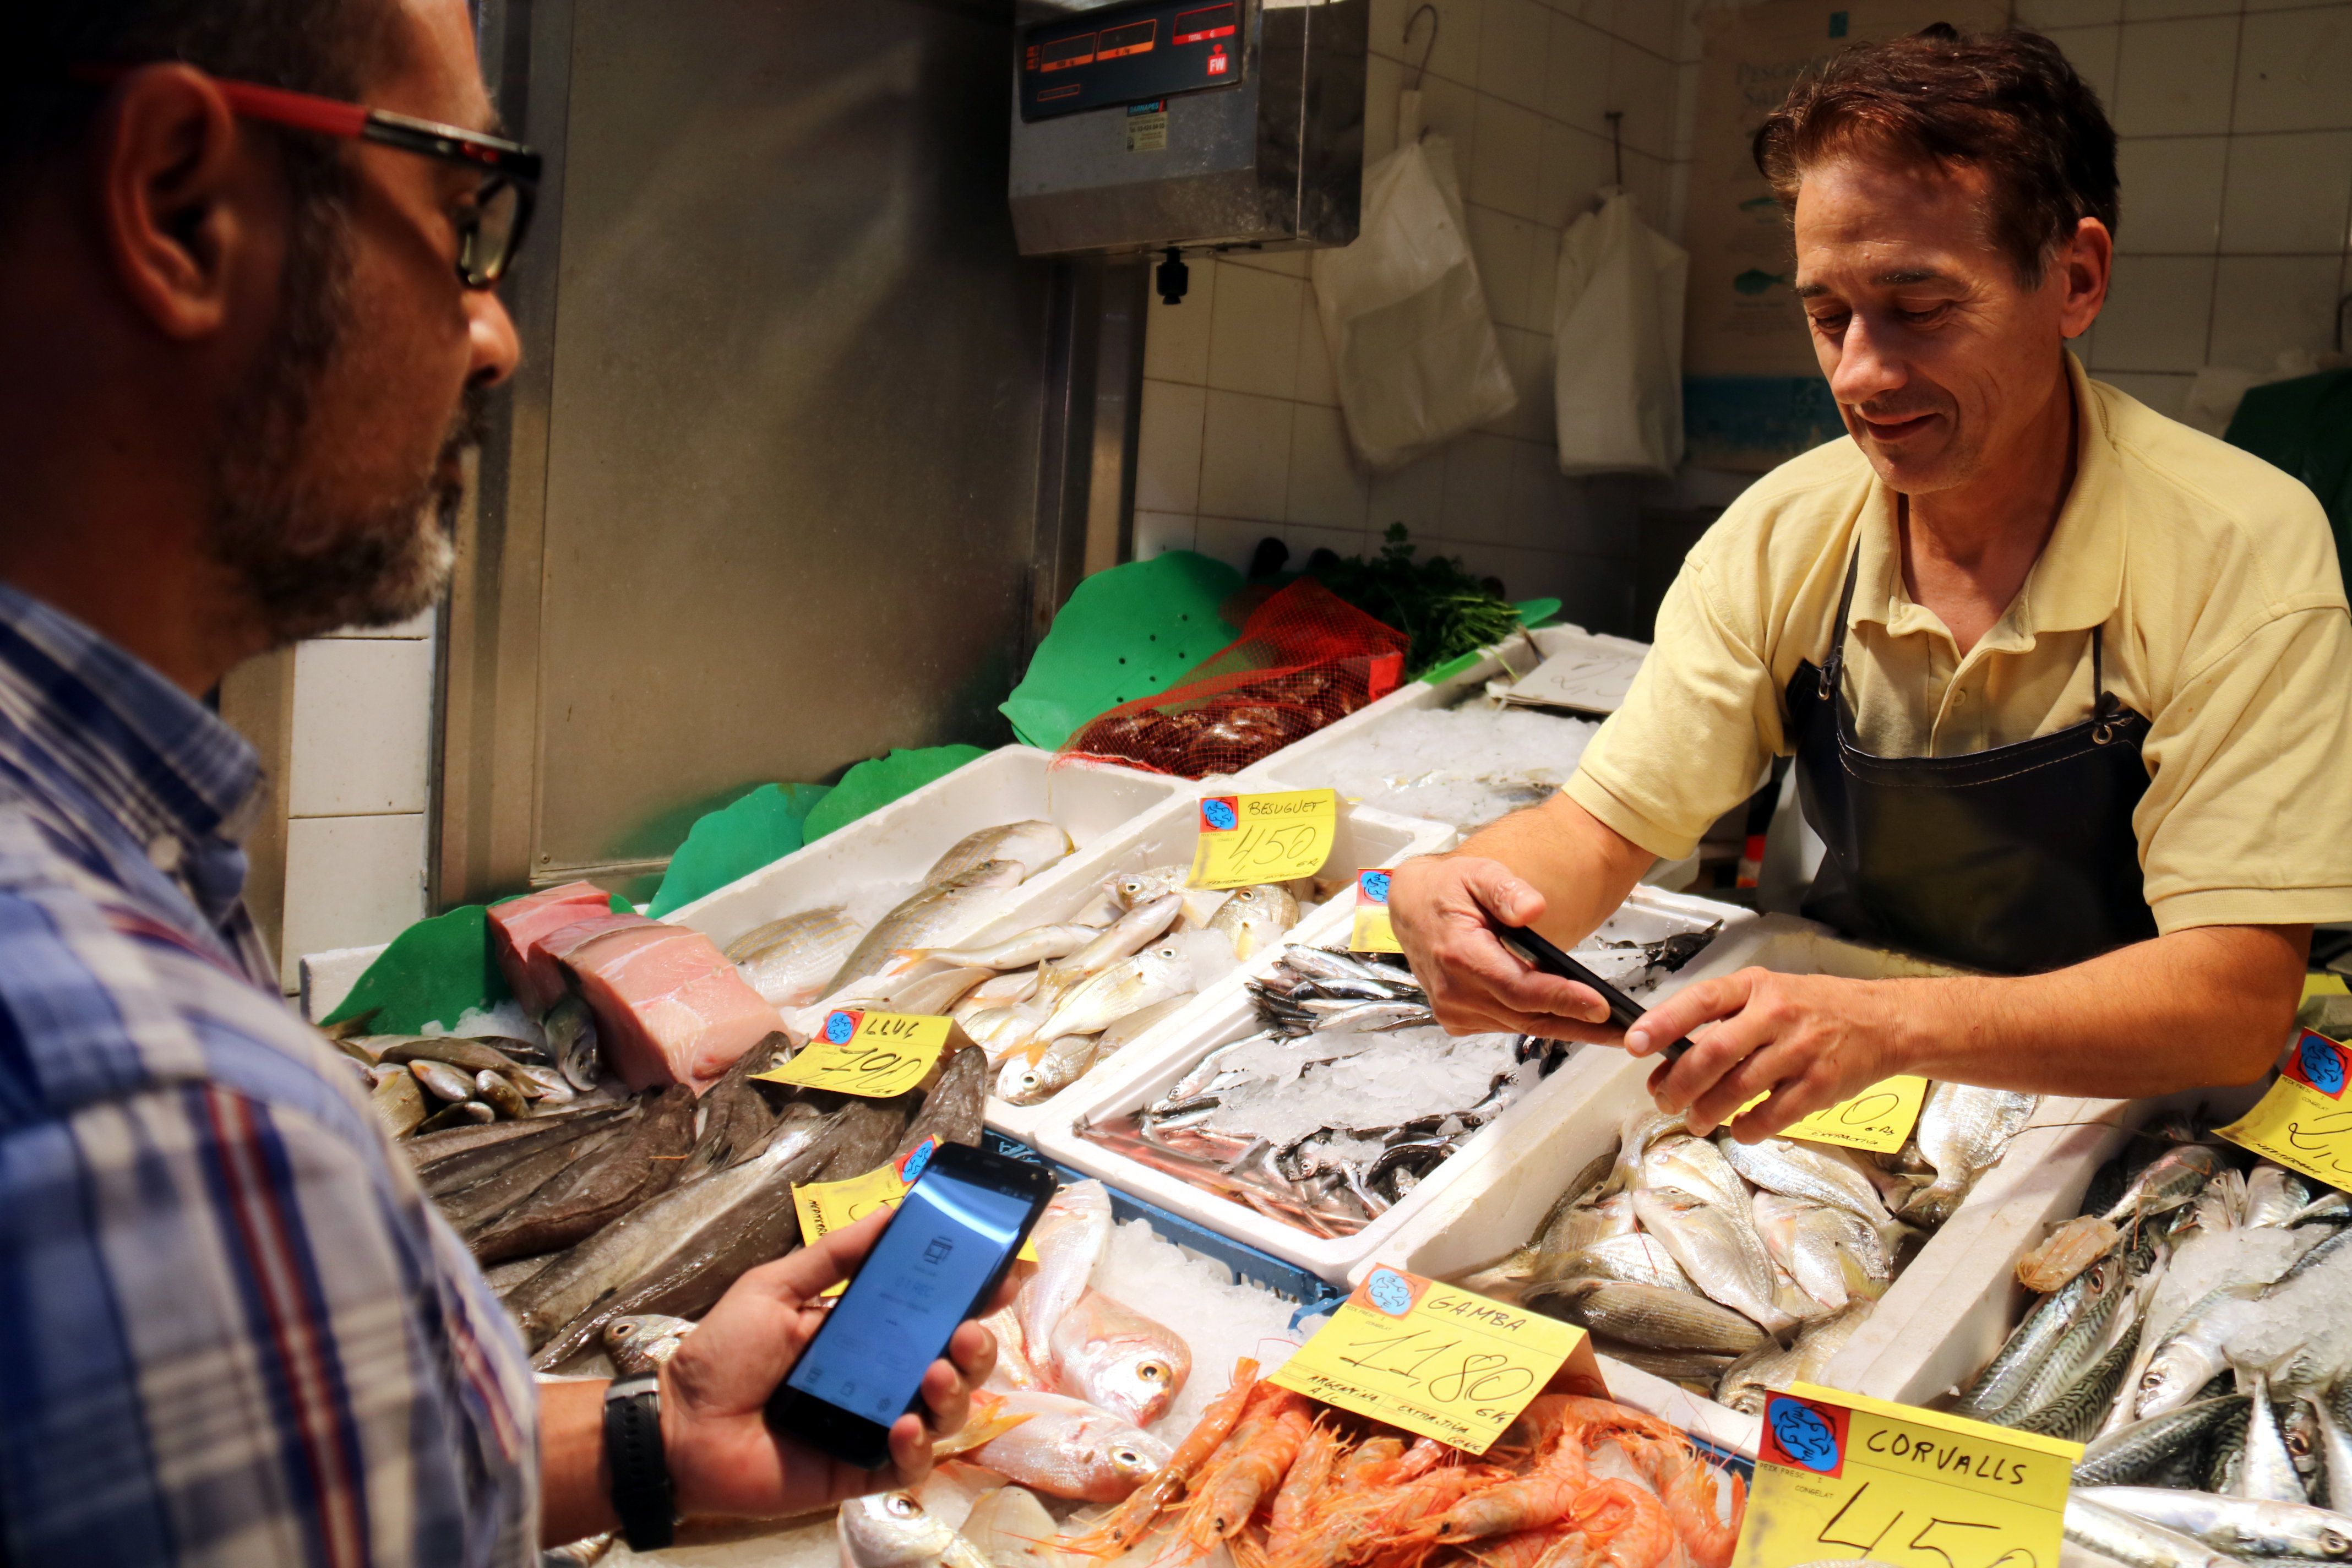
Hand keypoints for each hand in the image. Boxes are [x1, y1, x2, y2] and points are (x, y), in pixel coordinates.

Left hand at [656, 1208, 1002, 1517]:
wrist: (679, 1426)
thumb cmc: (723, 1354)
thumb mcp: (775, 1287)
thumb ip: (835, 1254)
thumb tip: (894, 1209)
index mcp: (869, 1329)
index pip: (936, 1310)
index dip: (976, 1292)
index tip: (1006, 1272)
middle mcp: (883, 1375)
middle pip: (956, 1362)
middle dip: (978, 1345)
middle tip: (969, 1330)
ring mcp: (876, 1424)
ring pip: (945, 1413)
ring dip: (953, 1391)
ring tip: (935, 1375)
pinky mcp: (863, 1470)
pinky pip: (911, 1464)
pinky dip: (916, 1446)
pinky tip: (901, 1426)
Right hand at [1390, 855, 1616, 1042]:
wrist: (1411, 907)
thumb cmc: (1448, 888)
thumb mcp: (1478, 872)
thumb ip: (1505, 889)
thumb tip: (1533, 908)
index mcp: (1458, 955)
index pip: (1518, 988)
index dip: (1562, 998)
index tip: (1602, 1005)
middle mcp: (1453, 992)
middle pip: (1527, 1017)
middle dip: (1580, 1025)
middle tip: (1625, 1030)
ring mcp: (1455, 1010)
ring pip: (1522, 1027)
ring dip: (1567, 1027)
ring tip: (1611, 1029)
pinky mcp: (1460, 1019)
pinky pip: (1510, 1025)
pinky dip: (1542, 1022)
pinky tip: (1573, 1018)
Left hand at [1628, 967, 1902, 1139]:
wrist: (1883, 1022)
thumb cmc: (1813, 1009)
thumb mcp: (1766, 996)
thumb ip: (1721, 1022)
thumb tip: (1667, 1061)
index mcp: (1755, 986)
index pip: (1700, 1001)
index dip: (1663, 1023)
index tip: (1633, 1044)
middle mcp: (1777, 1014)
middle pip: (1713, 1052)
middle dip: (1679, 1083)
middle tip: (1664, 1100)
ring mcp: (1801, 1050)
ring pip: (1738, 1088)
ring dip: (1707, 1111)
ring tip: (1695, 1119)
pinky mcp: (1821, 1084)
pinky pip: (1773, 1115)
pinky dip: (1747, 1128)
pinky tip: (1738, 1128)